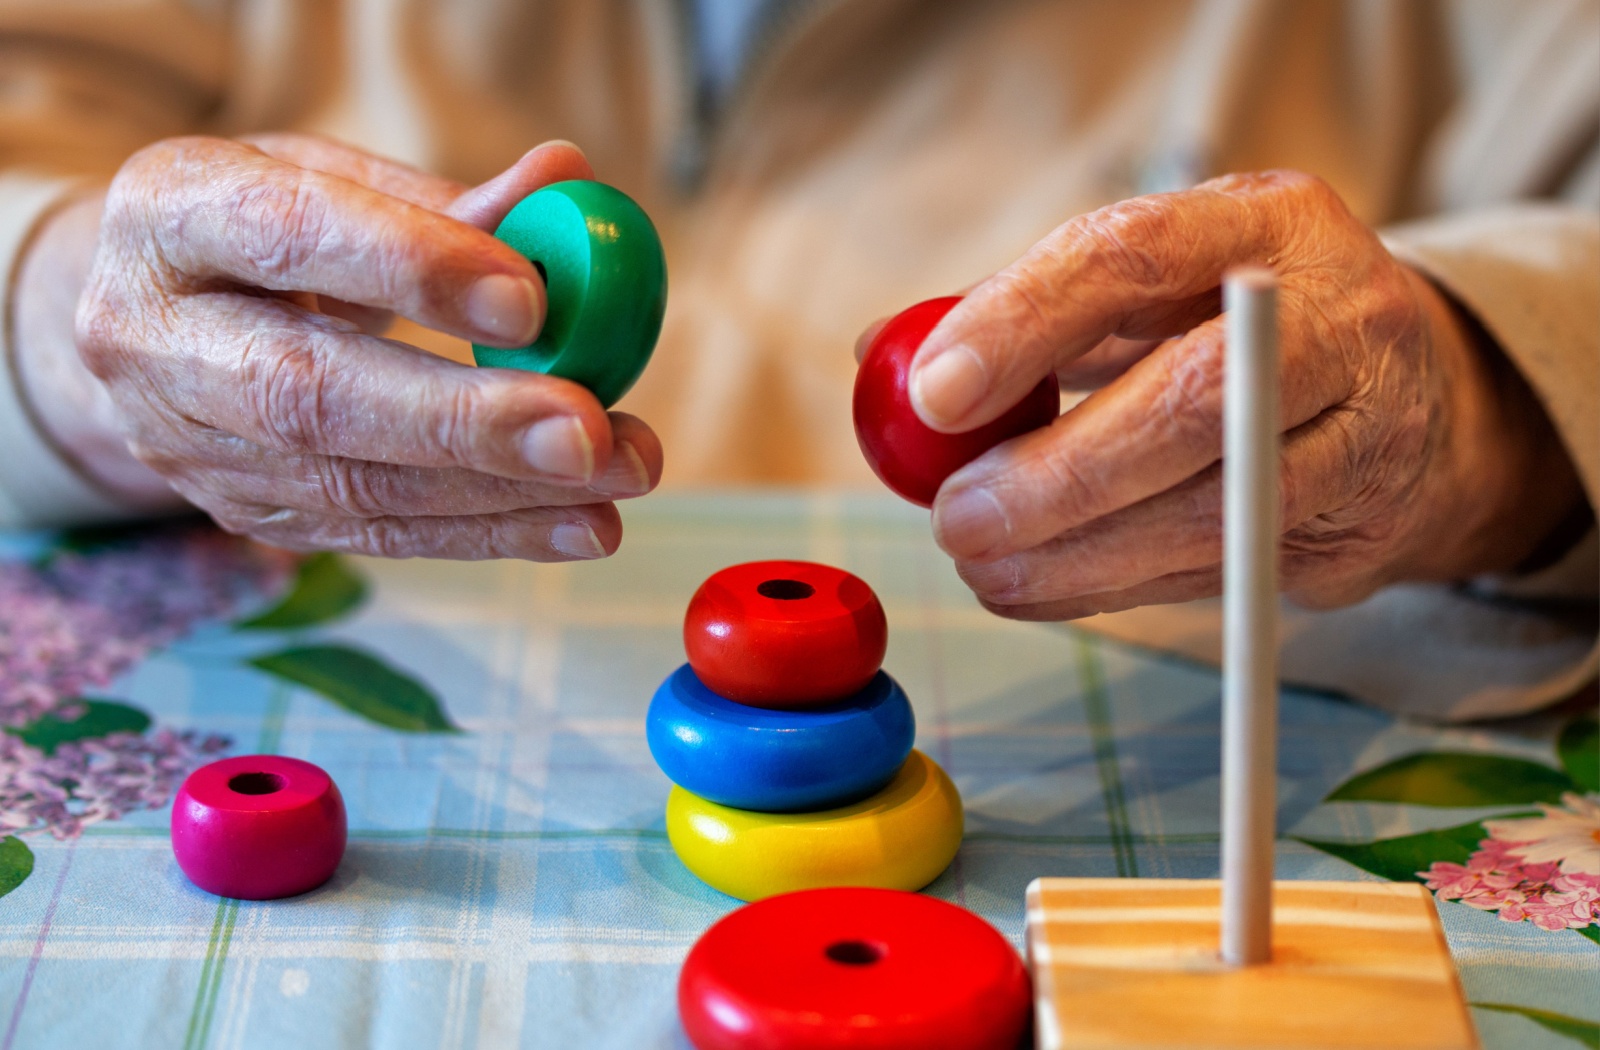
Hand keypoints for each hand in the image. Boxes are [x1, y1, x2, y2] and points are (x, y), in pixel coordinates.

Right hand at [17, 134, 660, 558]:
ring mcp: (189, 445)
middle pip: (311, 395)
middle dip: (464, 421)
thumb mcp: (331, 181)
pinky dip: (490, 532)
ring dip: (502, 491)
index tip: (533, 300)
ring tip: (619, 472)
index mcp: (168, 215)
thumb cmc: (260, 231)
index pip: (288, 236)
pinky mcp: (245, 514)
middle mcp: (153, 340)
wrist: (145, 322)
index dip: (412, 267)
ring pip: (352, 485)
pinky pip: (377, 535)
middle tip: (587, 431)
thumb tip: (569, 181)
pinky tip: (582, 522)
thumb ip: (445, 198)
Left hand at [892, 171, 1583, 617]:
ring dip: (1078, 556)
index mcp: (1263, 222)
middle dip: (1057, 474)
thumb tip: (881, 354)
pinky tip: (1039, 588)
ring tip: (982, 566)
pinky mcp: (1367, 527)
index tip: (934, 394)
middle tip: (956, 518)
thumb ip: (1025, 311)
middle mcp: (1338, 313)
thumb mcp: (1148, 286)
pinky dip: (1117, 591)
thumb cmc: (1229, 329)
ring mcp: (1370, 426)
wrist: (1413, 397)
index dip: (1025, 322)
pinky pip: (1226, 574)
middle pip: (1193, 401)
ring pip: (1217, 513)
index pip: (1134, 254)